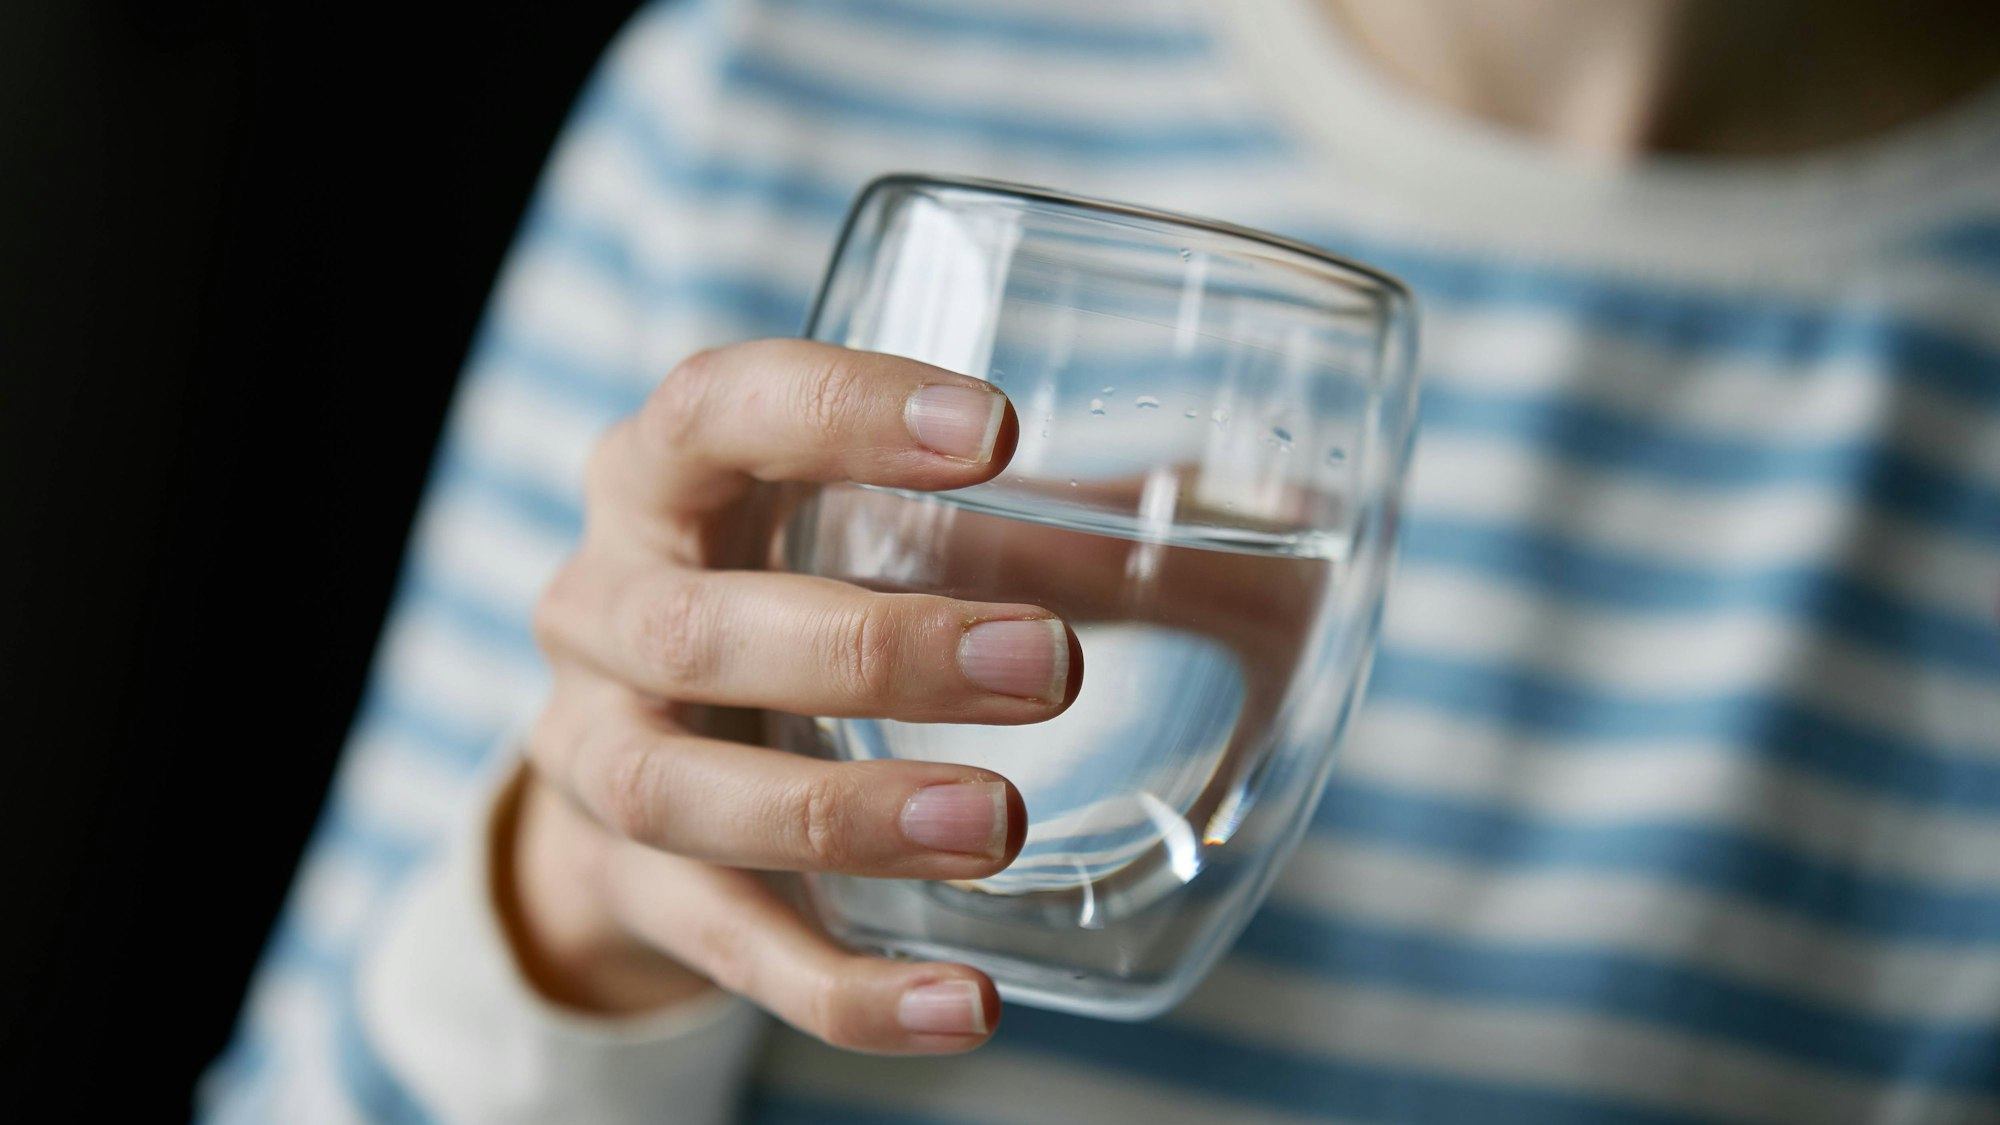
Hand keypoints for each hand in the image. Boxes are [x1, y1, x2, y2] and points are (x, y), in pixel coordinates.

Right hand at [499, 340, 1081, 1053]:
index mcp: (661, 477)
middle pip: (695, 627)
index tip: (993, 434)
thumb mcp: (877, 535)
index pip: (716, 409)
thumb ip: (1046, 528)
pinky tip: (968, 1005)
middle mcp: (600, 606)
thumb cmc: (789, 596)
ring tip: (998, 824)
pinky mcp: (625, 890)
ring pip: (679, 795)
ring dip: (844, 815)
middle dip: (873, 651)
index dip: (839, 412)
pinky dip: (842, 989)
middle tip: (1049, 668)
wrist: (631, 756)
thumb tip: (1281, 523)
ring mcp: (590, 755)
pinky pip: (724, 949)